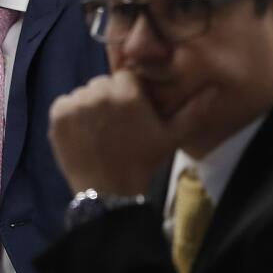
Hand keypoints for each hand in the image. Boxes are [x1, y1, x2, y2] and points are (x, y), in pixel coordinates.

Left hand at [48, 70, 219, 195]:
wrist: (110, 195)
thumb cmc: (144, 163)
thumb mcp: (173, 137)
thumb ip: (194, 110)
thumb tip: (215, 88)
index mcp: (128, 93)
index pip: (126, 76)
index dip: (129, 95)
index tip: (131, 115)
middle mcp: (99, 92)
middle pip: (103, 83)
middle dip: (109, 99)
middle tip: (116, 126)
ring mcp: (75, 103)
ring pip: (84, 93)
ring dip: (90, 107)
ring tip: (100, 133)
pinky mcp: (57, 115)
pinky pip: (65, 104)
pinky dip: (71, 115)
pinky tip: (84, 135)